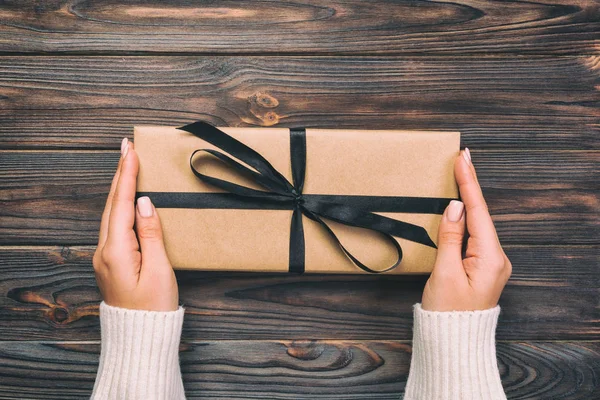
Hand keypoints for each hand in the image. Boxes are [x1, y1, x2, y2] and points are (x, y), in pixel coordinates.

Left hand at [93, 138, 178, 310]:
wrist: (140, 334)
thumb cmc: (154, 307)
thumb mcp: (160, 269)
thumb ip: (150, 233)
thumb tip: (143, 202)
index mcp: (116, 250)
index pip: (122, 203)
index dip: (127, 175)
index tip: (130, 151)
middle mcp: (104, 251)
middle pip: (112, 204)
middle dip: (119, 174)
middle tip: (126, 148)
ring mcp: (105, 256)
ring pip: (111, 213)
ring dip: (118, 187)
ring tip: (126, 165)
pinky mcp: (111, 261)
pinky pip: (114, 225)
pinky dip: (119, 204)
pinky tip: (125, 197)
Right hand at [422, 148, 510, 310]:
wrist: (453, 341)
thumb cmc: (447, 314)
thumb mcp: (443, 273)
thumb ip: (450, 237)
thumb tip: (456, 208)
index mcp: (491, 259)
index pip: (478, 212)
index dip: (469, 184)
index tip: (462, 160)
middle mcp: (497, 258)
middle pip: (482, 214)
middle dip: (471, 184)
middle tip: (463, 157)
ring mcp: (491, 263)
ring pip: (478, 223)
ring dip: (469, 198)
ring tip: (461, 173)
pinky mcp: (482, 266)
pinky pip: (475, 235)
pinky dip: (468, 216)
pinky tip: (463, 204)